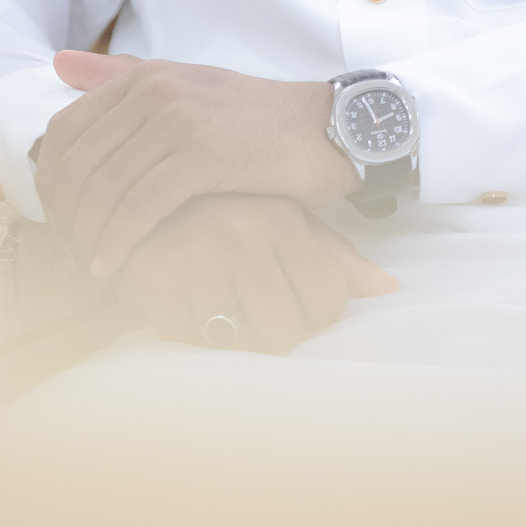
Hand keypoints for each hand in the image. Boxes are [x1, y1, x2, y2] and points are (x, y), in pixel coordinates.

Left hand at [36, 51, 359, 278]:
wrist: (328, 128)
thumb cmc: (255, 121)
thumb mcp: (187, 89)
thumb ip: (122, 76)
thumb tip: (59, 64)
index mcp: (143, 76)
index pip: (65, 131)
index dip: (50, 183)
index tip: (58, 221)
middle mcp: (155, 89)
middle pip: (78, 162)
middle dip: (66, 216)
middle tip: (71, 252)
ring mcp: (180, 118)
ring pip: (106, 186)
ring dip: (90, 235)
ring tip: (92, 265)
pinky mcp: (205, 152)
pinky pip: (142, 204)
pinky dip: (122, 239)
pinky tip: (117, 264)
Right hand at [111, 193, 396, 353]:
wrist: (137, 182)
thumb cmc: (225, 206)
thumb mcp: (283, 216)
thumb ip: (333, 255)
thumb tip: (388, 288)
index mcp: (278, 217)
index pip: (327, 300)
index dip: (313, 312)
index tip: (290, 296)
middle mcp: (240, 236)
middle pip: (285, 331)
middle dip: (271, 329)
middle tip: (249, 304)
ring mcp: (193, 261)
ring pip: (238, 344)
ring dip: (229, 335)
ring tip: (217, 301)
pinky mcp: (151, 283)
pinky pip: (188, 341)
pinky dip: (188, 331)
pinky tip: (184, 301)